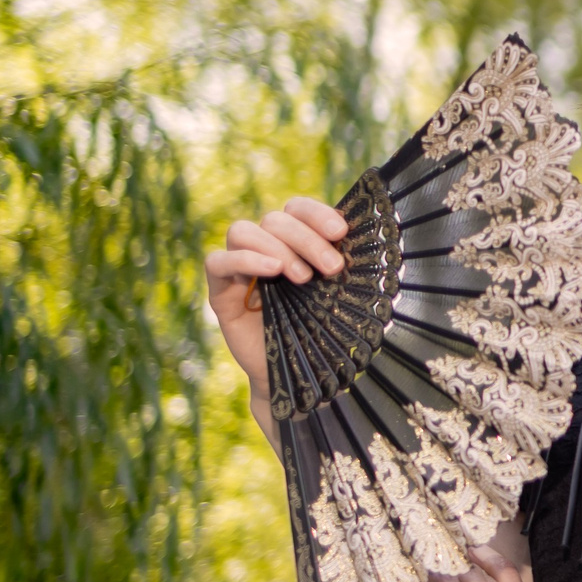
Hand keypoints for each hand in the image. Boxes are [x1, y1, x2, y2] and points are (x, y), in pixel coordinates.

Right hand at [205, 197, 346, 417]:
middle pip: (274, 218)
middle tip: (332, 267)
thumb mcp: (339, 290)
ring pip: (243, 230)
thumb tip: (364, 229)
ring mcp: (239, 269)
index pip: (296, 208)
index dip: (316, 213)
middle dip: (307, 239)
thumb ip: (341, 259)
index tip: (341, 232)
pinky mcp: (220, 292)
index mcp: (293, 242)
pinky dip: (244, 259)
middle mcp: (264, 249)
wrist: (303, 373)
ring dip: (277, 247)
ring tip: (303, 277)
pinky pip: (217, 261)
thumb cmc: (325, 328)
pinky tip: (272, 271)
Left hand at [433, 546, 576, 581]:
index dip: (494, 564)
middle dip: (468, 559)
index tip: (482, 556)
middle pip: (483, 571)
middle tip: (453, 548)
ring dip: (450, 562)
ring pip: (464, 574)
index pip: (509, 579)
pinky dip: (434, 575)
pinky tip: (424, 567)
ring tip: (435, 549)